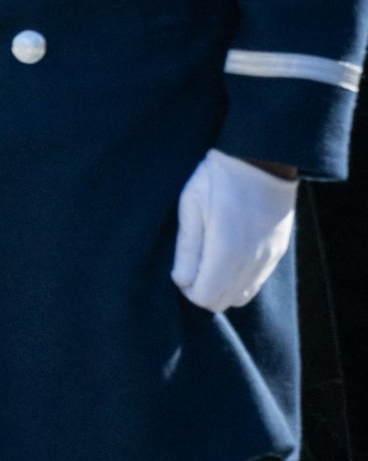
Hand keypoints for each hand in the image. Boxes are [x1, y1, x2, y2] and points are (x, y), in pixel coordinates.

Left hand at [173, 148, 298, 313]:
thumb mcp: (192, 207)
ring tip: (210, 259)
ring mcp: (269, 257)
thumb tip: (182, 281)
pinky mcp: (279, 251)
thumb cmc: (218, 179)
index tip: (182, 270)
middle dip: (204, 291)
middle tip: (193, 266)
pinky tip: (229, 255)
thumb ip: (187, 248)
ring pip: (243, 295)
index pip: (205, 296)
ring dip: (223, 287)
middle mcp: (252, 260)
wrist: (262, 159)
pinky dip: (240, 279)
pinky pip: (257, 281)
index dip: (188, 289)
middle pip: (224, 301)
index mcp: (226, 250)